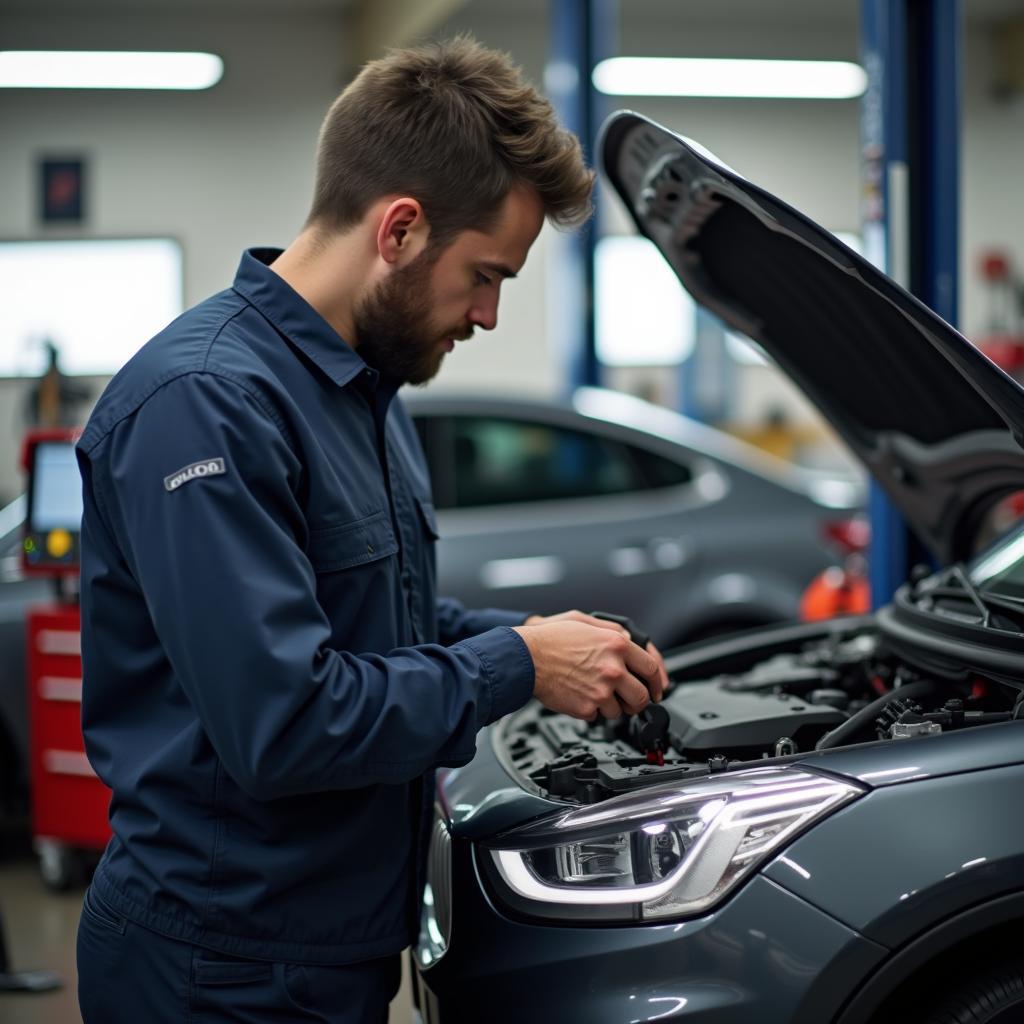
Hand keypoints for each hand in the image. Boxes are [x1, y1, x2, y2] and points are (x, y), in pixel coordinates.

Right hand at [512, 615, 666, 721]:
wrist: (525, 658)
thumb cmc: (550, 638)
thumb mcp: (585, 622)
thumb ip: (613, 632)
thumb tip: (633, 642)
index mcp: (617, 645)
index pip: (651, 668)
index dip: (657, 682)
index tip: (657, 689)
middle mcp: (613, 669)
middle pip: (642, 696)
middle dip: (638, 701)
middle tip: (630, 701)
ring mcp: (601, 691)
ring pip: (621, 711)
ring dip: (611, 706)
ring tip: (594, 694)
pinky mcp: (587, 708)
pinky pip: (598, 717)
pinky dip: (591, 710)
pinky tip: (579, 696)